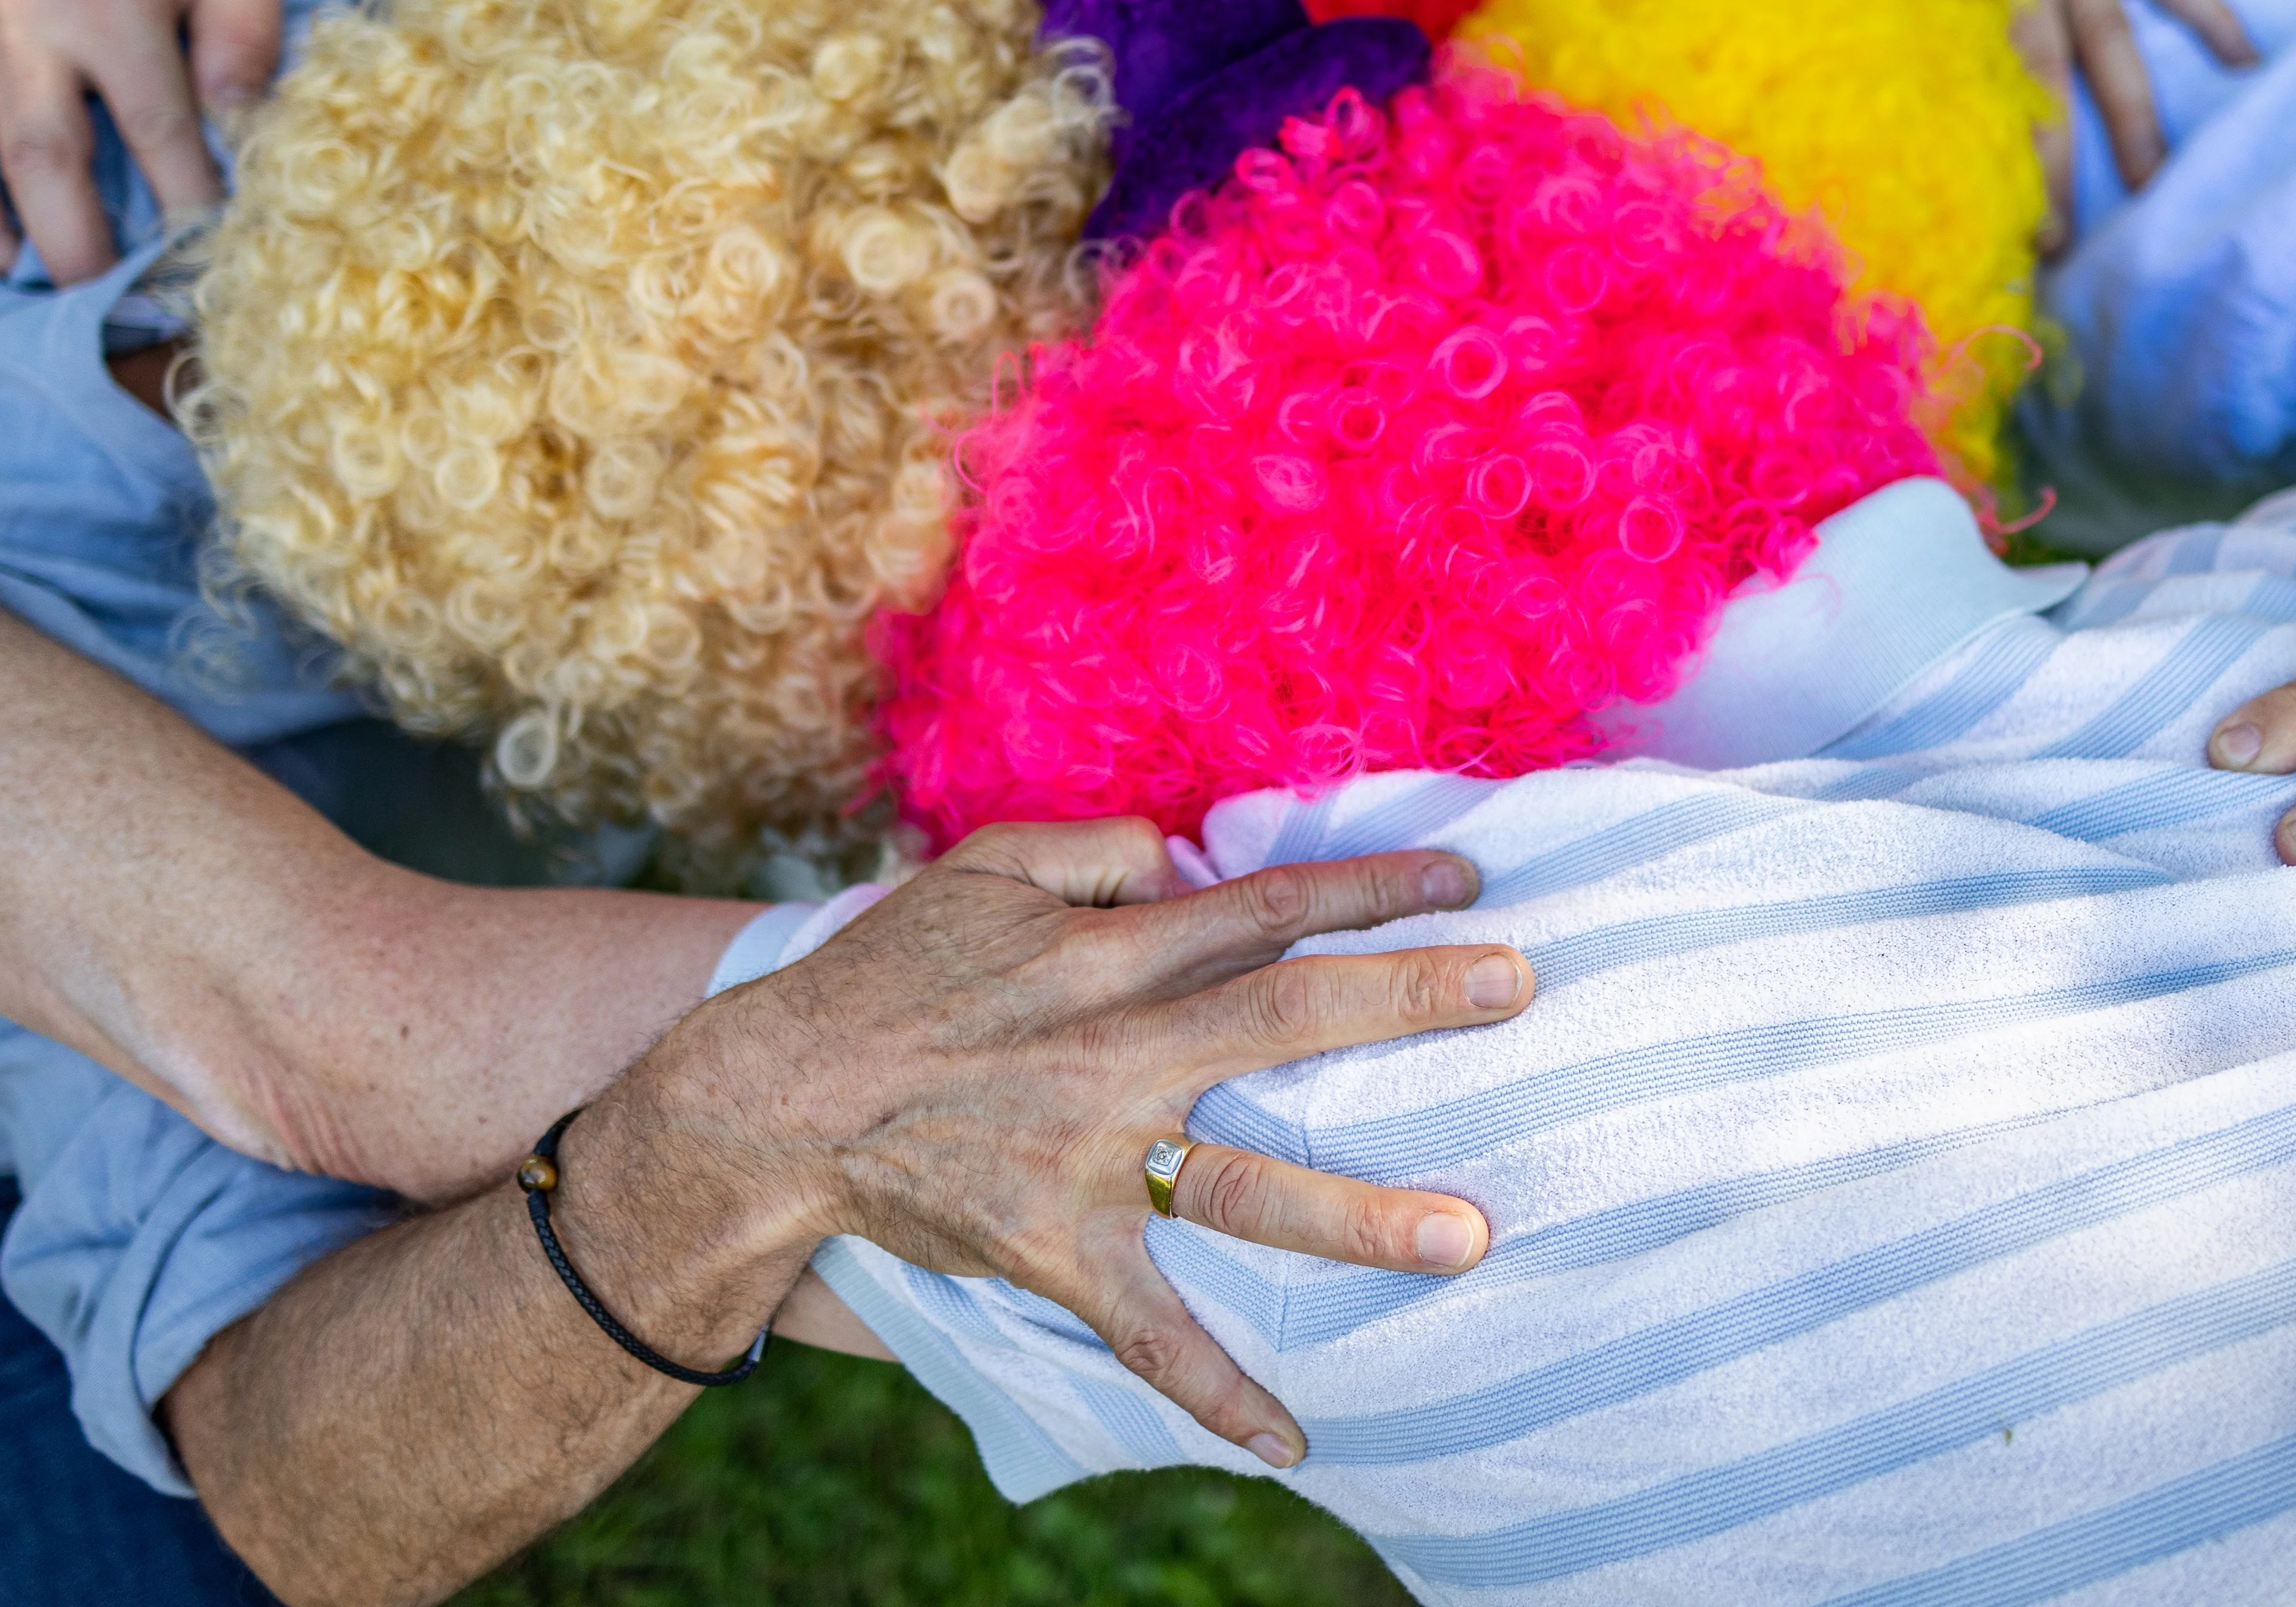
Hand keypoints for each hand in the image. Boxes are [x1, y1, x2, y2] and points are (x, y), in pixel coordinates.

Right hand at [612, 818, 1532, 1467]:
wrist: (773, 1097)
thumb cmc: (889, 973)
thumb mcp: (984, 870)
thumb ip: (1101, 850)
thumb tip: (1193, 861)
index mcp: (1105, 953)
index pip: (1261, 907)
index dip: (1367, 890)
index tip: (1470, 884)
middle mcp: (1112, 1050)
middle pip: (1282, 1017)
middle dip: (1407, 1000)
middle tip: (1522, 986)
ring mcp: (1089, 1158)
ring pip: (1242, 1184)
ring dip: (1357, 1214)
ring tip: (1469, 1237)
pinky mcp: (1056, 1249)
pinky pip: (1147, 1332)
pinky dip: (1214, 1393)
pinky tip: (1294, 1444)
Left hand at [1826, 0, 2254, 246]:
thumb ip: (1849, 13)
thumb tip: (1823, 118)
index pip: (1960, 89)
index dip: (1968, 164)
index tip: (1967, 231)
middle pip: (2043, 86)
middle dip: (2049, 172)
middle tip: (2050, 247)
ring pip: (2113, 46)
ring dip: (2134, 122)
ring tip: (2151, 191)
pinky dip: (2210, 11)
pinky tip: (2248, 60)